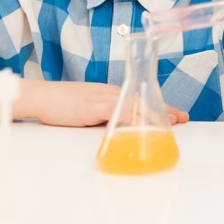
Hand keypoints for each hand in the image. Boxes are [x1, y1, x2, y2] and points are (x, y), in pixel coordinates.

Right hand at [18, 79, 189, 127]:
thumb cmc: (59, 104)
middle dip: (164, 110)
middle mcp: (110, 93)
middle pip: (143, 101)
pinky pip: (118, 112)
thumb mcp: (85, 110)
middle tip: (183, 118)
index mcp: (108, 93)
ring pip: (135, 105)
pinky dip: (133, 118)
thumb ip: (101, 116)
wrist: (40, 96)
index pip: (139, 100)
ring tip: (172, 122)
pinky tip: (143, 125)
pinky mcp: (94, 106)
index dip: (158, 107)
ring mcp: (103, 98)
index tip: (175, 114)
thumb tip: (114, 130)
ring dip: (154, 114)